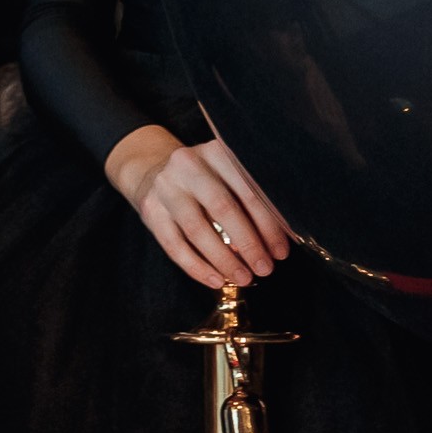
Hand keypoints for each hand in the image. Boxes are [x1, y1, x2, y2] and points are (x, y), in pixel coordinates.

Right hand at [105, 124, 290, 290]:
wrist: (153, 171)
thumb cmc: (204, 180)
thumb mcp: (227, 175)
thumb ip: (251, 198)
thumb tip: (278, 240)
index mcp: (217, 152)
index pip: (248, 190)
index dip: (268, 224)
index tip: (281, 251)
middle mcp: (189, 166)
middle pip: (223, 208)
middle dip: (249, 243)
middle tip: (265, 268)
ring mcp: (166, 188)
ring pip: (197, 230)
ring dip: (224, 259)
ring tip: (243, 278)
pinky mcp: (150, 210)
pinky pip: (174, 246)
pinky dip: (197, 267)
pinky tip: (215, 280)